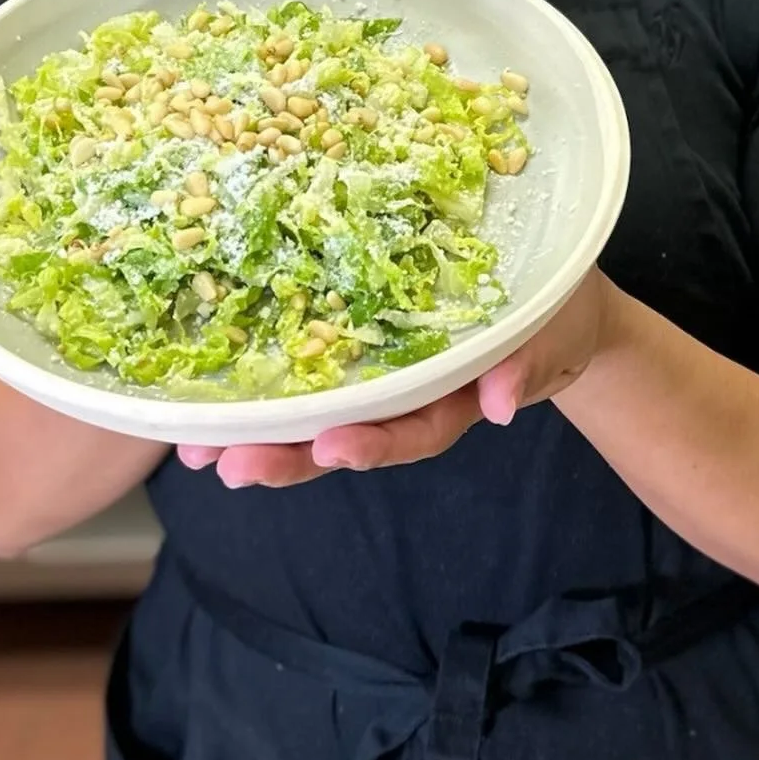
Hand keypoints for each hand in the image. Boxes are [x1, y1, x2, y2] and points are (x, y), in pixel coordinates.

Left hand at [176, 268, 615, 488]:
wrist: (555, 294)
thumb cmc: (557, 312)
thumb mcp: (554, 333)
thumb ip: (528, 365)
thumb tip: (499, 403)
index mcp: (455, 395)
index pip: (413, 431)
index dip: (374, 444)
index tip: (333, 448)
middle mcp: (409, 393)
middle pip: (348, 435)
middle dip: (290, 456)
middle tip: (231, 465)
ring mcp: (382, 372)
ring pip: (319, 413)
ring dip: (262, 434)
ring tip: (200, 451)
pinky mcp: (362, 339)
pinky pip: (313, 367)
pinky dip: (268, 384)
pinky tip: (214, 395)